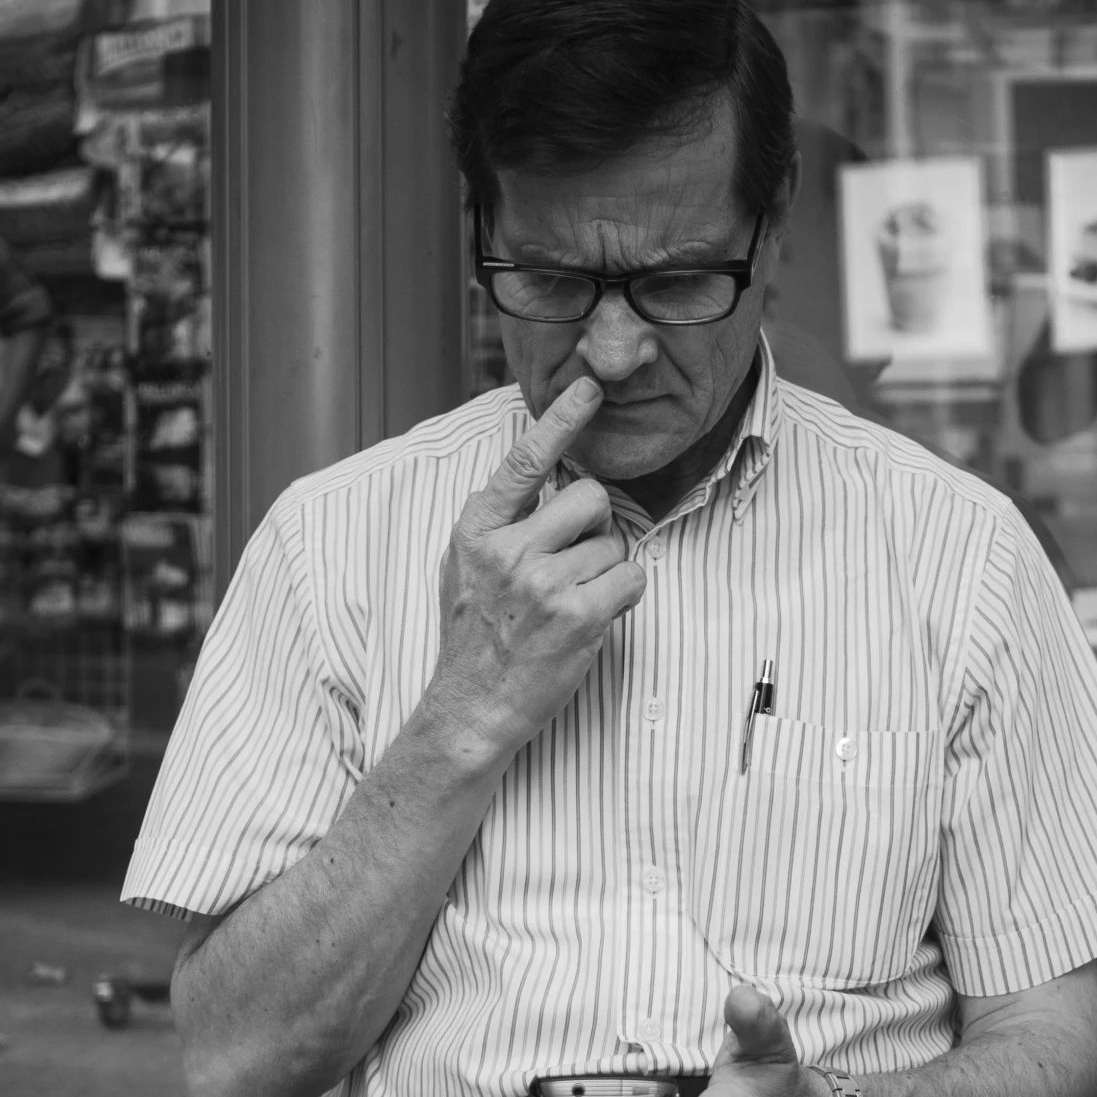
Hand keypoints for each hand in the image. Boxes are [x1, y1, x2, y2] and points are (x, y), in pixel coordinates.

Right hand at [427, 376, 646, 755]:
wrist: (472, 708)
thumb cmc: (474, 637)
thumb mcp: (465, 567)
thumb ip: (499, 522)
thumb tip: (543, 475)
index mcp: (478, 530)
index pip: (526, 461)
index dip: (562, 419)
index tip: (591, 388)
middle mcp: (509, 550)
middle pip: (589, 497)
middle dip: (596, 524)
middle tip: (576, 559)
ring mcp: (543, 584)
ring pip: (614, 544)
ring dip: (606, 570)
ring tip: (572, 601)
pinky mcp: (577, 617)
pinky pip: (631, 579)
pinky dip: (624, 595)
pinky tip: (594, 614)